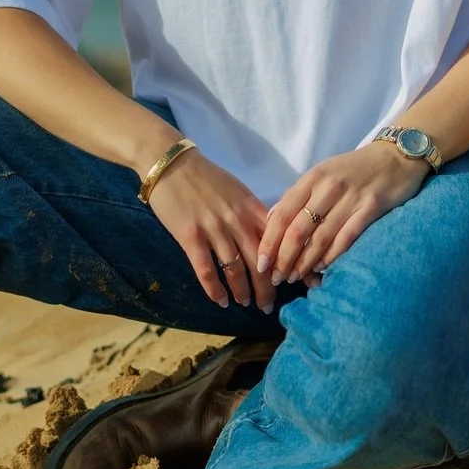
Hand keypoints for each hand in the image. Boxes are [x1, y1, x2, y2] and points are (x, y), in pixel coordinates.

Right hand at [143, 147, 275, 312]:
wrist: (170, 163)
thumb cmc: (205, 176)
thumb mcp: (237, 189)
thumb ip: (253, 212)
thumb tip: (271, 234)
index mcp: (250, 208)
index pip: (278, 241)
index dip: (289, 263)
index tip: (298, 282)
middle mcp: (236, 220)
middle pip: (260, 262)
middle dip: (267, 287)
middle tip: (269, 305)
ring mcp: (213, 229)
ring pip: (235, 270)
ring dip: (242, 291)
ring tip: (246, 302)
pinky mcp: (190, 236)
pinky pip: (206, 270)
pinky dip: (215, 290)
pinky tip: (221, 301)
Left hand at [256, 143, 429, 288]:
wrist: (396, 156)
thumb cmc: (353, 169)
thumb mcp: (322, 174)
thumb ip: (299, 196)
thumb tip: (272, 221)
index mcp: (312, 178)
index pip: (282, 214)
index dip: (269, 242)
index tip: (261, 263)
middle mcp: (328, 187)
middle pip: (298, 230)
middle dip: (284, 258)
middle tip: (276, 278)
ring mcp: (351, 197)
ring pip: (320, 238)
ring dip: (305, 262)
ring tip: (296, 277)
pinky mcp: (372, 208)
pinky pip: (347, 237)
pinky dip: (332, 256)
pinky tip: (322, 268)